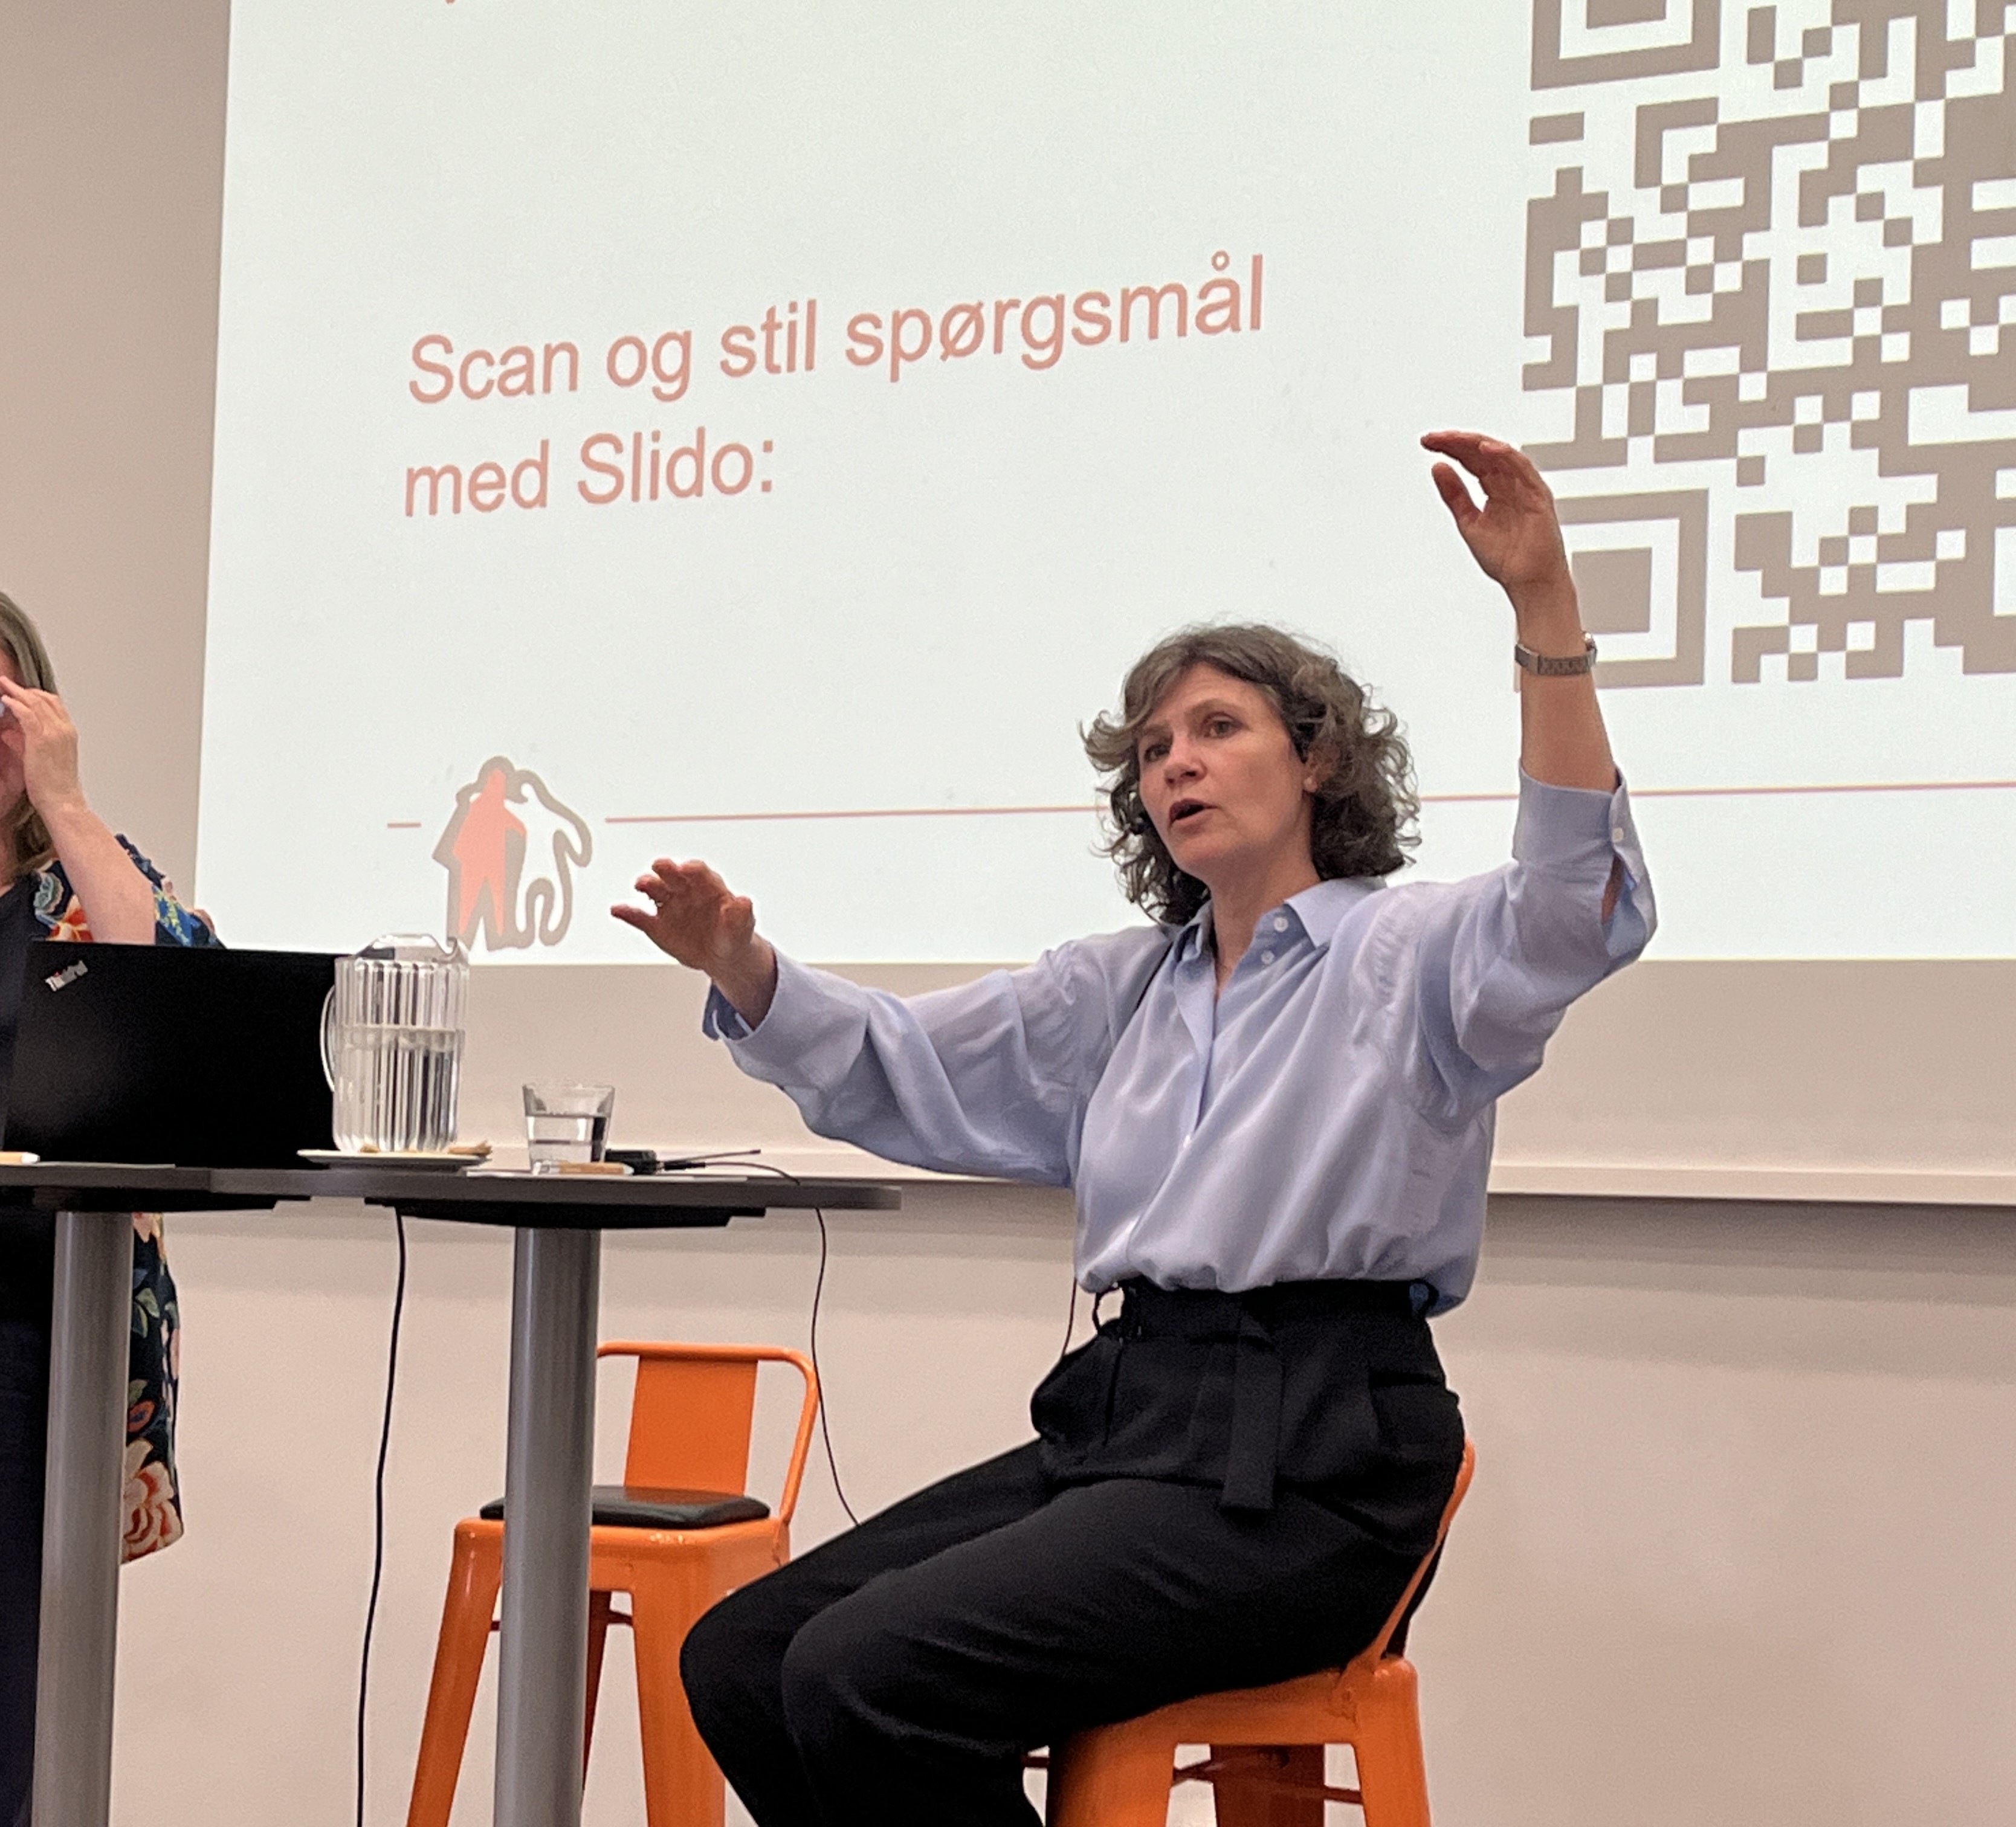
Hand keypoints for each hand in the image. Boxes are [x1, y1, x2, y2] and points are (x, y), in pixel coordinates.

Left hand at [0, 681, 86, 822]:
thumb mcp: (41, 759)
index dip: (35, 694)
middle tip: (8, 682)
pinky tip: (5, 700)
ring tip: (4, 685)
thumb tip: (9, 732)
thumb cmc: (54, 786)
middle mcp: (64, 730)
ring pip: (36, 702)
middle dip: (24, 689)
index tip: (21, 690)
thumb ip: (25, 742)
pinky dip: (15, 704)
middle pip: (45, 699)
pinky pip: (27, 714)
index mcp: (68, 734)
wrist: (62, 801)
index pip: (54, 704)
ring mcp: (54, 733)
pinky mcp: (41, 740)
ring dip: (17, 691)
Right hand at [611, 858, 776, 1020]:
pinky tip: (617, 910)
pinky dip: (627, 912)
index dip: (693, 869)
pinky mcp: (656, 924)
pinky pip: (639, 916)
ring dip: (646, 884)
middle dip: (666, 868)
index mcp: (709, 887)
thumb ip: (740, 915)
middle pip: (673, 874)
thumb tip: (743, 901)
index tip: (687, 868)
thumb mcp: (742, 928)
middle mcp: (686, 890)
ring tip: (640, 885)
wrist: (722, 956)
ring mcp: (670, 905)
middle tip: (660, 866)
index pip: (700, 872)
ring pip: (654, 890)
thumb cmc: (733, 935)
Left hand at [1422, 430, 1578, 629]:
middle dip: (1457, 443)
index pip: (1471, 460)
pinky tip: (1486, 448)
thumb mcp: (1468, 522)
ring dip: (1475, 443)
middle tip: (1433, 438)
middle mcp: (1510, 484)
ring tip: (1452, 438)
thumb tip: (1438, 467)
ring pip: (1501, 454)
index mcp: (1495, 489)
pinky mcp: (1539, 495)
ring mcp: (1525, 487)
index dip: (1450, 448)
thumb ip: (1454, 495)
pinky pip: (1523, 468)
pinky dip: (1505, 455)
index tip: (1428, 442)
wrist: (1528, 582)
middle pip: (1483, 453)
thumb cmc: (1506, 558)